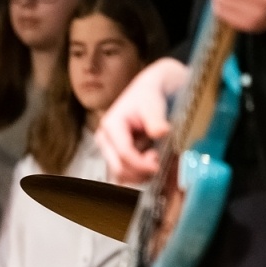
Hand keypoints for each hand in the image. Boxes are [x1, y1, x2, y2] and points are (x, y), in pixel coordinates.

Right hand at [96, 57, 188, 185]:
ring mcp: (108, 149)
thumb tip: (161, 132)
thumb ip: (155, 119)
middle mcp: (104, 140)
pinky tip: (149, 160)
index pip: (123, 153)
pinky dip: (138, 173)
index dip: (141, 164)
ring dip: (139, 173)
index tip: (157, 165)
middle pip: (118, 168)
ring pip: (120, 174)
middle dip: (139, 171)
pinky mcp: (115, 155)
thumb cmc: (149, 96)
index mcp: (110, 126)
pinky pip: (124, 173)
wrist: (148, 92)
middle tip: (158, 163)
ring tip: (154, 157)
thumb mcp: (153, 103)